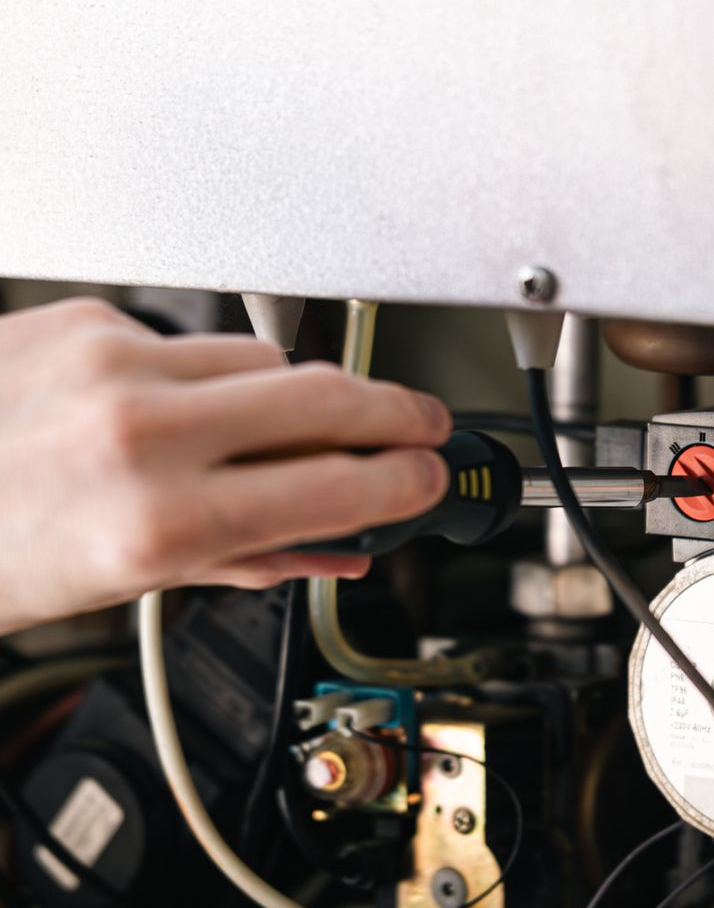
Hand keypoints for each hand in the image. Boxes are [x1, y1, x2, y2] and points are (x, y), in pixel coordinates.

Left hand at [0, 298, 452, 632]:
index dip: (408, 480)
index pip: (341, 485)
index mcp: (161, 522)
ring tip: (287, 429)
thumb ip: (252, 561)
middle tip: (422, 427)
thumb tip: (339, 547)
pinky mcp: (88, 320)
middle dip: (396, 412)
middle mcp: (142, 433)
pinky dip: (207, 371)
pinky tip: (182, 404)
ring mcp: (114, 364)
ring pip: (270, 360)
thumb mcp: (127, 587)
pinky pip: (194, 337)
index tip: (431, 478)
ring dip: (299, 394)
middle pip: (329, 398)